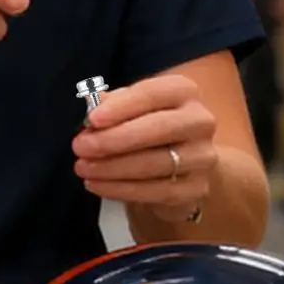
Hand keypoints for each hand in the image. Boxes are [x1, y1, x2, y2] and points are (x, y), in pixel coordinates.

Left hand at [72, 74, 216, 222]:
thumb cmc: (150, 128)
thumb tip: (91, 107)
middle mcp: (200, 121)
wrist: (184, 164)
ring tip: (83, 167)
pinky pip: (155, 191)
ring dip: (112, 167)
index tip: (92, 120)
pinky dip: (121, 189)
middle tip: (81, 147)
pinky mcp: (196, 188)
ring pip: (154, 163)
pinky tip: (97, 185)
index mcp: (184, 91)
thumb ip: (112, 104)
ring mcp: (202, 156)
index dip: (121, 107)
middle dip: (114, 139)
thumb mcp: (132, 108)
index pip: (152, 94)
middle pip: (158, 129)